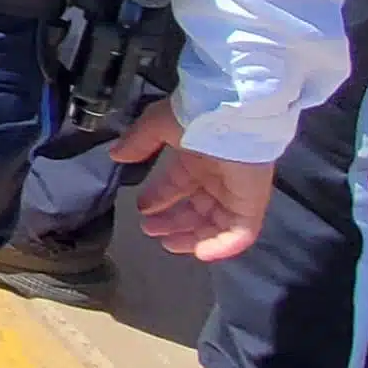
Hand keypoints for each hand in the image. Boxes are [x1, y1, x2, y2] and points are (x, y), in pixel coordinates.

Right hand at [111, 100, 273, 261]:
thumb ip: (138, 142)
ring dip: (192, 237)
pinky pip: (240, 233)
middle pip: (195, 208)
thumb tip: (116, 155)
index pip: (178, 185)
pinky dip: (222, 247)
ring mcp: (236, 191)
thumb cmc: (197, 117)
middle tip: (150, 230)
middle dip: (172, 221)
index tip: (141, 209)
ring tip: (168, 244)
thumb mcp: (158, 124)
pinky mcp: (251, 203)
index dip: (160, 198)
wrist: (233, 114)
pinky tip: (199, 253)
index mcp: (197, 157)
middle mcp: (217, 176)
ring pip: (215, 223)